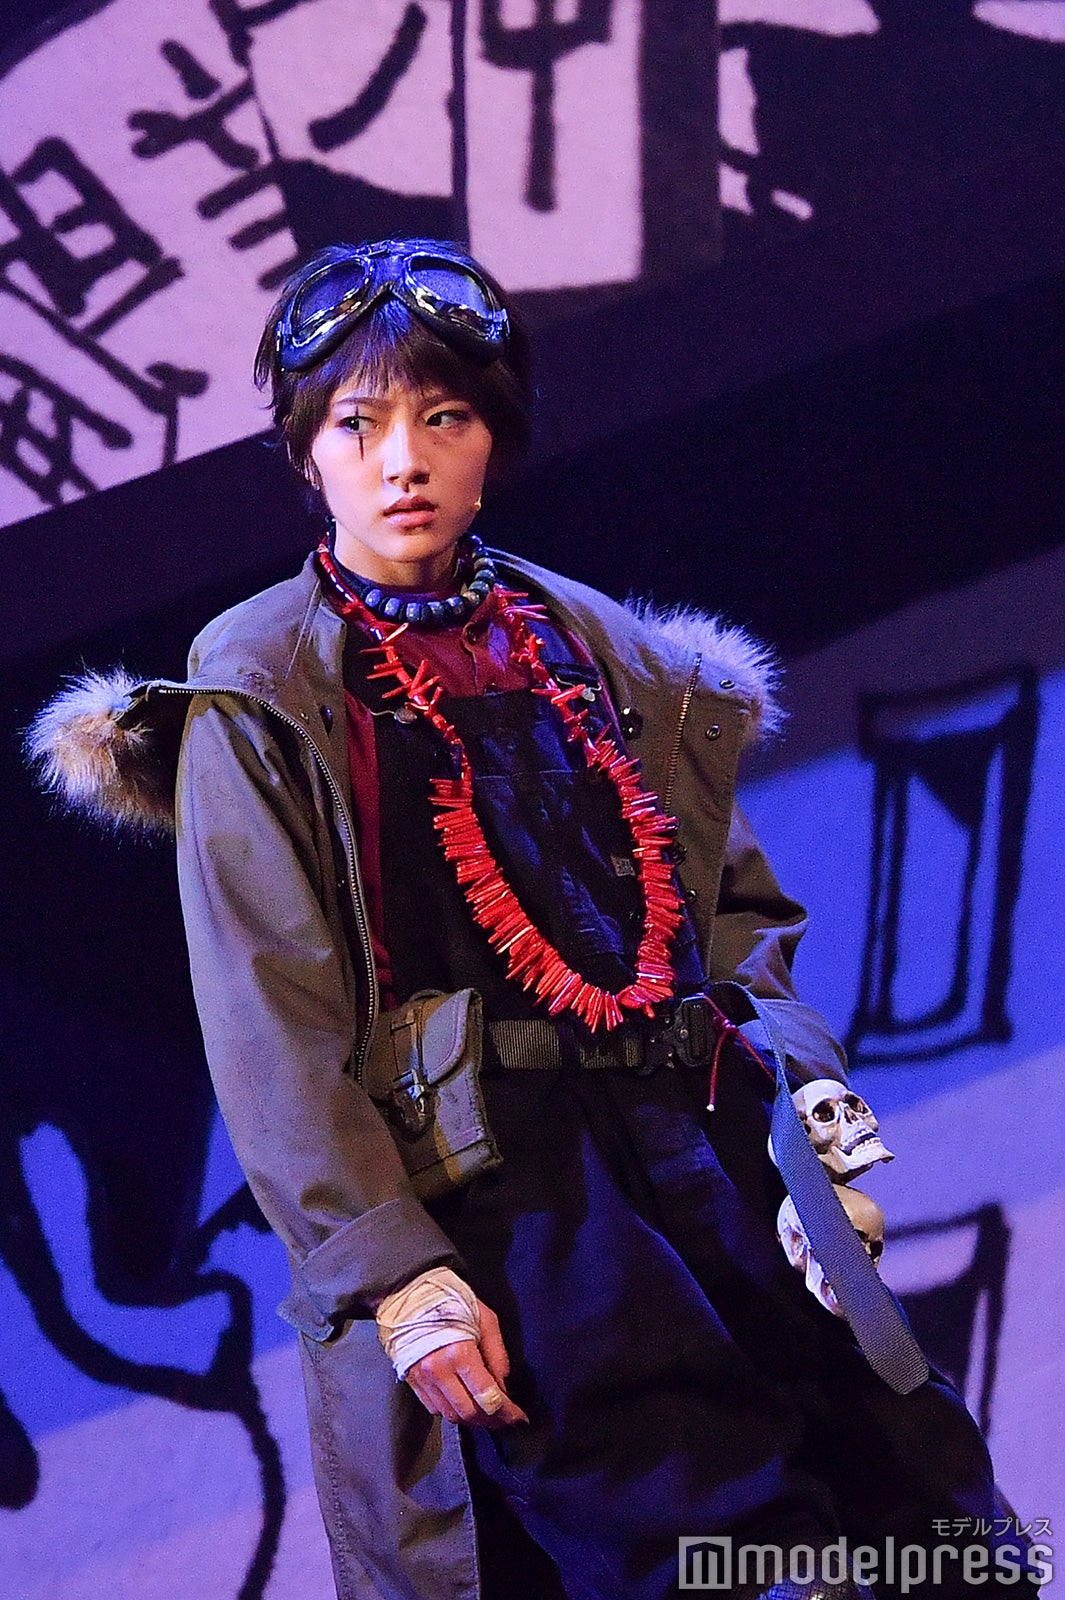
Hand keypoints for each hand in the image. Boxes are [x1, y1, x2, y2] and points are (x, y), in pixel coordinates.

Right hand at [403, 1298, 528, 1427]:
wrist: (410, 1292)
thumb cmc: (451, 1300)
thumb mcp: (485, 1318)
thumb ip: (497, 1354)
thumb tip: (503, 1386)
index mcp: (459, 1353)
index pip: (487, 1397)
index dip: (506, 1412)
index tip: (519, 1418)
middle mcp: (438, 1371)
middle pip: (469, 1413)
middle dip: (491, 1419)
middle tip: (505, 1415)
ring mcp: (421, 1378)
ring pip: (451, 1415)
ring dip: (472, 1418)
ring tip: (486, 1410)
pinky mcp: (411, 1381)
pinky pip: (434, 1409)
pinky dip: (451, 1411)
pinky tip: (463, 1401)